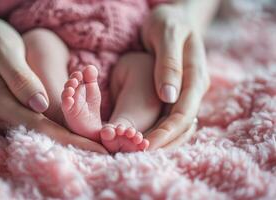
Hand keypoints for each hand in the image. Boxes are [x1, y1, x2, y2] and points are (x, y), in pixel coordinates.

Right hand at [0, 18, 106, 152]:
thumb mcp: (3, 50)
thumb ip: (20, 79)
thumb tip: (41, 105)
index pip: (41, 127)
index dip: (71, 139)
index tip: (96, 148)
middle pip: (41, 134)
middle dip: (73, 143)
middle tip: (103, 150)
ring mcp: (0, 115)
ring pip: (37, 131)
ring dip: (65, 136)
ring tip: (94, 142)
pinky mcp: (4, 111)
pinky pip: (31, 122)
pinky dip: (53, 126)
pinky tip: (71, 128)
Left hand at [142, 4, 209, 148]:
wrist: (173, 18)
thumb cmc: (168, 22)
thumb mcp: (166, 34)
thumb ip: (169, 63)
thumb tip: (169, 96)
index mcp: (195, 75)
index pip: (184, 111)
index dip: (167, 131)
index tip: (147, 145)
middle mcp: (195, 88)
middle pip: (182, 124)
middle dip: (162, 142)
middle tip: (138, 155)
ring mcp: (188, 92)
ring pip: (178, 124)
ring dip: (162, 140)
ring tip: (139, 152)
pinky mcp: (178, 93)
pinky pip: (171, 117)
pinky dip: (159, 130)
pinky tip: (143, 138)